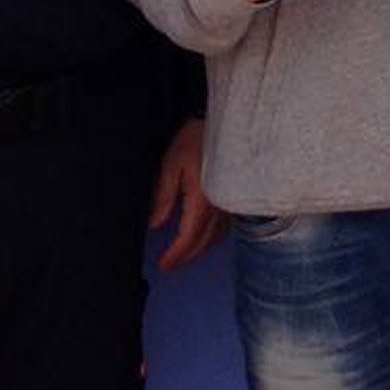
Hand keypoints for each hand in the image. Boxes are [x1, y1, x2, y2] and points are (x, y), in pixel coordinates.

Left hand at [147, 118, 225, 272]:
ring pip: (216, 237)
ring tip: (184, 255)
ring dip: (200, 250)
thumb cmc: (197, 140)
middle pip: (203, 242)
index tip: (163, 265)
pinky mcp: (233, 196)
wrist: (226, 123)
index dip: (175, 255)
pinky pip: (224, 225)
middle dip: (186, 258)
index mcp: (203, 202)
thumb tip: (155, 224)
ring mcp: (229, 202)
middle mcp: (220, 207)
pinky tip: (205, 236)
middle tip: (170, 265)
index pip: (188, 238)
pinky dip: (212, 237)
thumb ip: (163, 196)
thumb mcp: (171, 165)